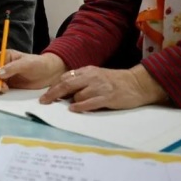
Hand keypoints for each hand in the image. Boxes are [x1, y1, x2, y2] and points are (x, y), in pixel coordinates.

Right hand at [0, 52, 66, 93]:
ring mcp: (4, 75)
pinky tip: (5, 91)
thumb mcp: (26, 64)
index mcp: (5, 56)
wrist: (48, 74)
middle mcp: (2, 65)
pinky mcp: (7, 84)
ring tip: (5, 89)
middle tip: (2, 86)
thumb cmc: (38, 64)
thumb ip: (12, 68)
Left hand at [39, 65, 167, 111]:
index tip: (45, 95)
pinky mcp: (108, 97)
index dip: (54, 87)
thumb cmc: (114, 81)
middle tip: (43, 101)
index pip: (65, 78)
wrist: (137, 83)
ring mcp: (99, 87)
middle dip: (52, 94)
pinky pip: (89, 102)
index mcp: (87, 71)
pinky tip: (74, 109)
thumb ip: (81, 80)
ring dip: (71, 102)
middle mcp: (91, 77)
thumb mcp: (95, 75)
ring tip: (70, 107)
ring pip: (77, 95)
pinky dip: (80, 106)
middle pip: (66, 85)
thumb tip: (63, 89)